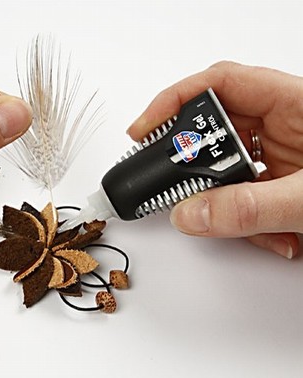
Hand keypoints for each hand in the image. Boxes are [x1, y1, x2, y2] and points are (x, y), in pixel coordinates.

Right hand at [127, 61, 302, 258]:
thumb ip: (251, 207)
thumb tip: (190, 214)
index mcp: (296, 104)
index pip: (220, 84)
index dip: (174, 101)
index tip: (143, 129)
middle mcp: (286, 126)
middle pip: (216, 134)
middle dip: (200, 171)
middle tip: (186, 194)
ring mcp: (284, 158)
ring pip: (229, 175)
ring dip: (231, 208)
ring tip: (261, 231)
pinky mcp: (285, 186)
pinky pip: (247, 200)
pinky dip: (253, 225)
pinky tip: (281, 240)